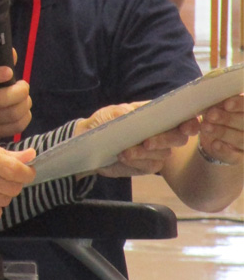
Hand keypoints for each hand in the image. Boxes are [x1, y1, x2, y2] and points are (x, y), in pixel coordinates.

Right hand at [0, 58, 31, 140]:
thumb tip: (12, 54)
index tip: (9, 72)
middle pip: (0, 100)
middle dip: (20, 91)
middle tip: (24, 87)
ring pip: (11, 115)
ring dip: (25, 105)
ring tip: (24, 99)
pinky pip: (15, 127)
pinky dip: (25, 117)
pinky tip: (22, 111)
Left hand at [74, 102, 194, 177]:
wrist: (88, 143)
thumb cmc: (104, 122)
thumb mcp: (112, 113)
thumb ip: (126, 113)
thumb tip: (134, 115)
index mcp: (158, 115)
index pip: (183, 118)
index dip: (190, 122)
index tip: (188, 127)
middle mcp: (161, 132)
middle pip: (178, 138)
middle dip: (165, 140)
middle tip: (147, 142)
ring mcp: (156, 150)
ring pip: (163, 154)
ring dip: (145, 153)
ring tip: (126, 151)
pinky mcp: (146, 165)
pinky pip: (151, 166)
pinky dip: (137, 161)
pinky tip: (123, 157)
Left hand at [198, 94, 243, 164]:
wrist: (215, 137)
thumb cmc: (219, 115)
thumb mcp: (218, 107)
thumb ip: (218, 104)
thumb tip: (210, 100)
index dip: (240, 104)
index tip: (227, 104)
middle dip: (228, 119)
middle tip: (211, 115)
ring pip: (241, 139)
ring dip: (223, 132)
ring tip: (206, 126)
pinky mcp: (240, 158)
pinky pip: (234, 156)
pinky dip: (224, 150)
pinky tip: (215, 144)